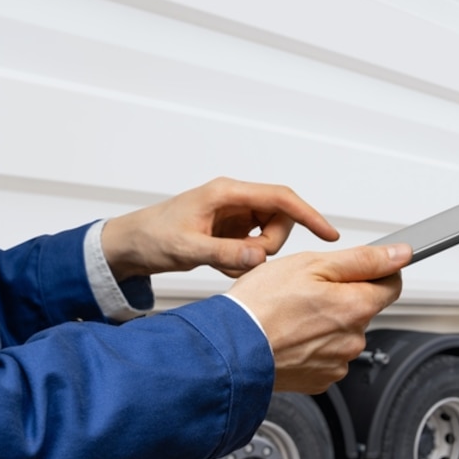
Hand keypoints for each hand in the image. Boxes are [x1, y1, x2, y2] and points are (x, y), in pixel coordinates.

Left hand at [100, 177, 338, 280]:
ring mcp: (234, 216)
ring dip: (254, 256)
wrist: (130, 245)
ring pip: (269, 236)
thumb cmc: (151, 236)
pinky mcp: (231, 231)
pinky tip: (220, 265)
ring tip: (223, 263)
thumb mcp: (187, 248)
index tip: (328, 233)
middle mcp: (234, 200)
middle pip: (279, 220)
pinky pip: (254, 247)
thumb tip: (260, 256)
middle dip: (268, 246)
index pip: (280, 198)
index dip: (308, 214)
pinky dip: (243, 262)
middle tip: (242, 261)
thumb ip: (225, 253)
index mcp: (227, 193)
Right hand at [227, 244, 410, 393]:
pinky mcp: (319, 379)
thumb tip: (399, 255)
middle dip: (341, 297)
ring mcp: (337, 363)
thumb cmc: (261, 306)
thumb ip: (362, 259)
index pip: (391, 285)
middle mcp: (353, 339)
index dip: (377, 271)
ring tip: (291, 316)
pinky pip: (325, 356)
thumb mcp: (312, 265)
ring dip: (325, 323)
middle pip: (362, 309)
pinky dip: (312, 345)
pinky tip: (290, 336)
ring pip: (342, 333)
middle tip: (306, 291)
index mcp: (356, 307)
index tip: (359, 268)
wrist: (231, 350)